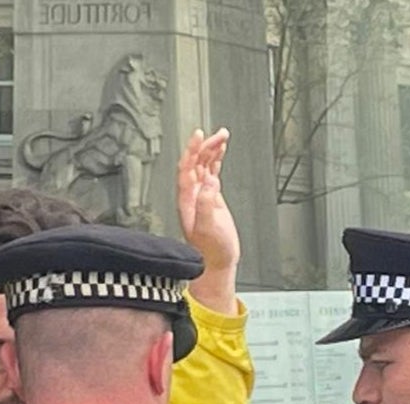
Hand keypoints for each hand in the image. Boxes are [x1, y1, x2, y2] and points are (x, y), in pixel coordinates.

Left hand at [178, 127, 239, 313]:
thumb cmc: (210, 251)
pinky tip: (222, 152)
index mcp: (187, 199)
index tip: (199, 135)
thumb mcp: (207, 227)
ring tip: (223, 136)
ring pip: (205, 166)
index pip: (186, 168)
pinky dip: (217, 161)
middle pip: (196, 162)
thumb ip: (206, 204)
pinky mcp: (212, 199)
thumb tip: (210, 181)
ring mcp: (202, 196)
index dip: (192, 150)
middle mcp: (192, 195)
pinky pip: (213, 173)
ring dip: (212, 150)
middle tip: (219, 134)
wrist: (217, 263)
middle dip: (206, 146)